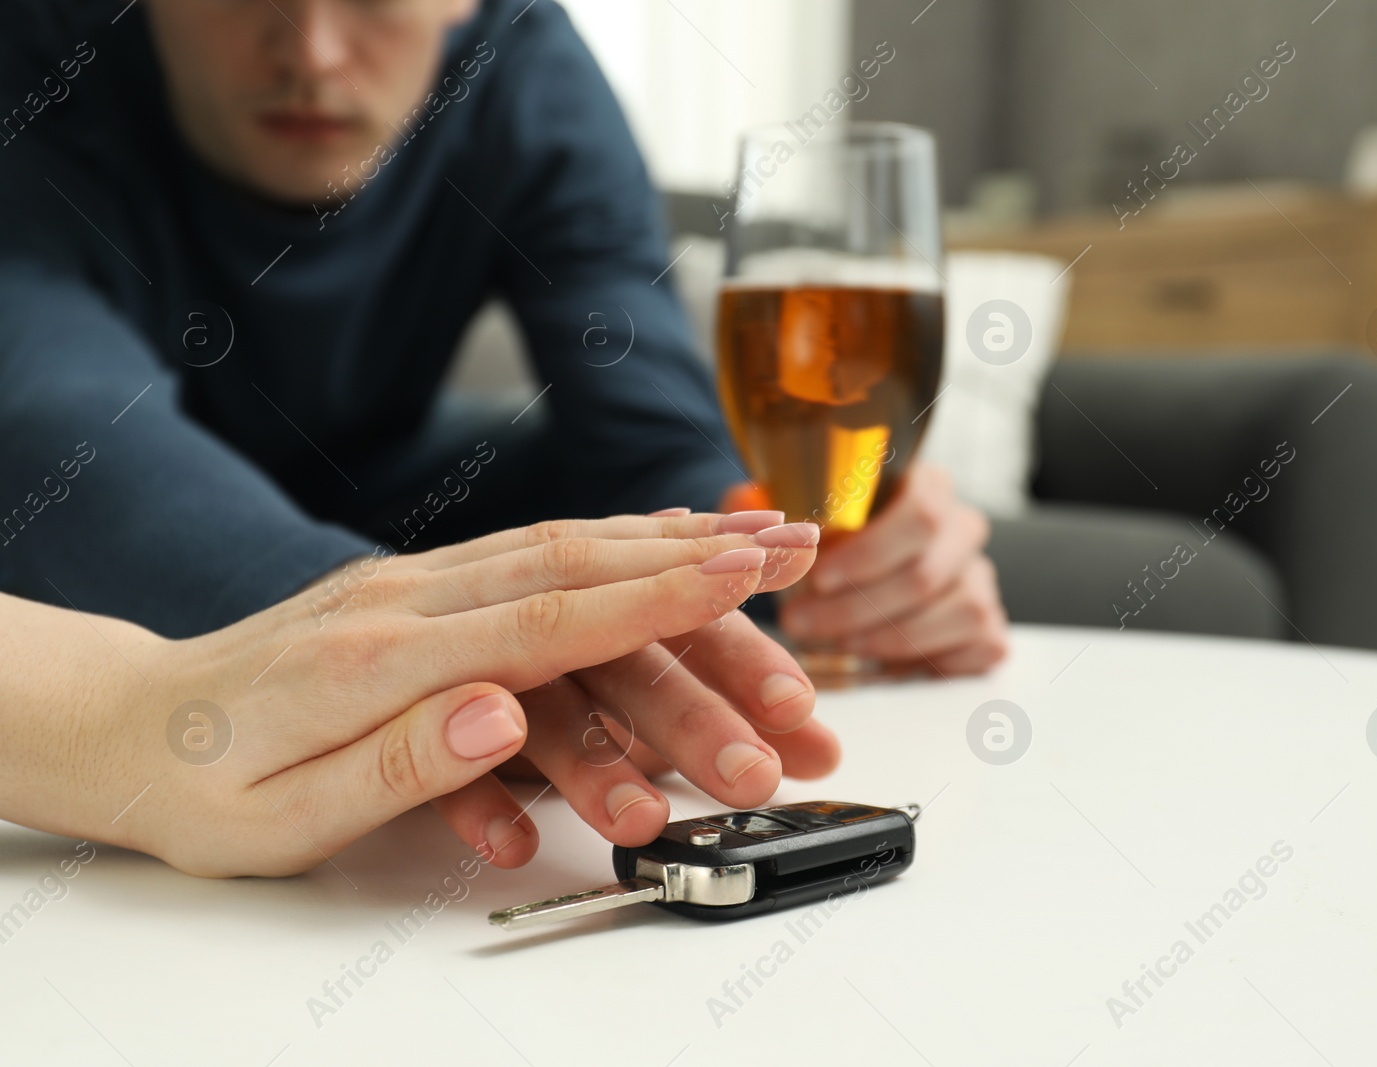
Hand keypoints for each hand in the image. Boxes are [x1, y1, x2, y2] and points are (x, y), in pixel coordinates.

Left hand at [8, 513, 830, 876]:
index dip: (656, 597)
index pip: (548, 616)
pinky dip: (615, 537)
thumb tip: (500, 717)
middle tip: (797, 543)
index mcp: (385, 657)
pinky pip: (534, 548)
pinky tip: (669, 536)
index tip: (744, 573)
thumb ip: (400, 761)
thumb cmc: (208, 789)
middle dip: (698, 551)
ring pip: (566, 541)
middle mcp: (412, 597)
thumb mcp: (287, 814)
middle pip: (579, 561)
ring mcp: (417, 580)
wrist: (130, 723)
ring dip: (672, 534)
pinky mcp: (420, 583)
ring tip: (764, 533)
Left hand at [765, 463, 1008, 675]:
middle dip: (855, 608)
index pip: (921, 511)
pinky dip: (919, 662)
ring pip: (951, 614)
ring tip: (830, 644)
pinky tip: (873, 660)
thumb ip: (760, 508)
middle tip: (801, 624)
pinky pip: (972, 650)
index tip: (817, 579)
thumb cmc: (826, 544)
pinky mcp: (988, 631)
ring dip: (882, 638)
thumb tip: (743, 511)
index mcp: (925, 487)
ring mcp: (980, 580)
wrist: (859, 583)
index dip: (869, 552)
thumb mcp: (786, 518)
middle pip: (926, 573)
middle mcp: (962, 530)